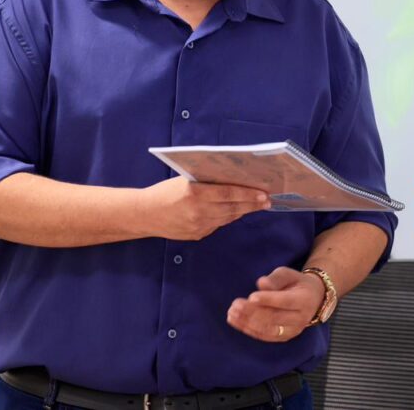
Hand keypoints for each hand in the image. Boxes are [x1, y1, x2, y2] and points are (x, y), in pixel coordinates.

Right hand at [141, 176, 271, 240]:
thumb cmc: (166, 191)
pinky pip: (219, 225)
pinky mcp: (197, 235)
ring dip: (244, 211)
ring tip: (258, 205)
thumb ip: (207, 181)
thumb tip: (233, 177)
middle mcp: (198, 212)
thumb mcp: (185, 180)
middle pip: (232, 208)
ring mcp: (198, 226)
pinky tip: (239, 211)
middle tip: (268, 200)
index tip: (264, 192)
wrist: (145, 215)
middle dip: (252, 204)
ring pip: (228, 218)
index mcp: (195, 194)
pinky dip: (229, 217)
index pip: (228, 194)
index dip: (248, 194)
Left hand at [227, 267, 324, 342]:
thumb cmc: (296, 283)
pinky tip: (237, 322)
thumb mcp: (289, 274)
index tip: (251, 297)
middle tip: (235, 305)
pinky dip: (249, 330)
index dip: (268, 300)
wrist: (312, 299)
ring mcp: (293, 330)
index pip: (285, 301)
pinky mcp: (284, 337)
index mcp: (304, 299)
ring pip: (268, 330)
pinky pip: (265, 336)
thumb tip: (261, 284)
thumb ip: (275, 278)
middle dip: (253, 312)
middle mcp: (301, 318)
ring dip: (248, 323)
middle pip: (275, 317)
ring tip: (232, 314)